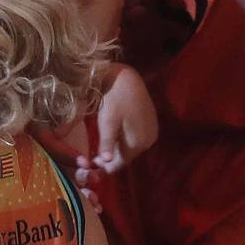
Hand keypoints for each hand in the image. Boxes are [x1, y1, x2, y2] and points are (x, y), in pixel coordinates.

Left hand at [84, 64, 156, 178]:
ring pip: (132, 148)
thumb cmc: (114, 100)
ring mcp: (152, 132)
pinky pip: (137, 138)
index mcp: (138, 143)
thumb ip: (107, 144)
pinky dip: (126, 139)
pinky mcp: (152, 123)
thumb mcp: (107, 123)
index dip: (106, 166)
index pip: (121, 164)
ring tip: (104, 143)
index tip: (93, 162)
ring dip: (119, 148)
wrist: (126, 78)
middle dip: (113, 157)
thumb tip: (106, 163)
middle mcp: (149, 141)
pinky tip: (117, 133)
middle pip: (127, 156)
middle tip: (95, 154)